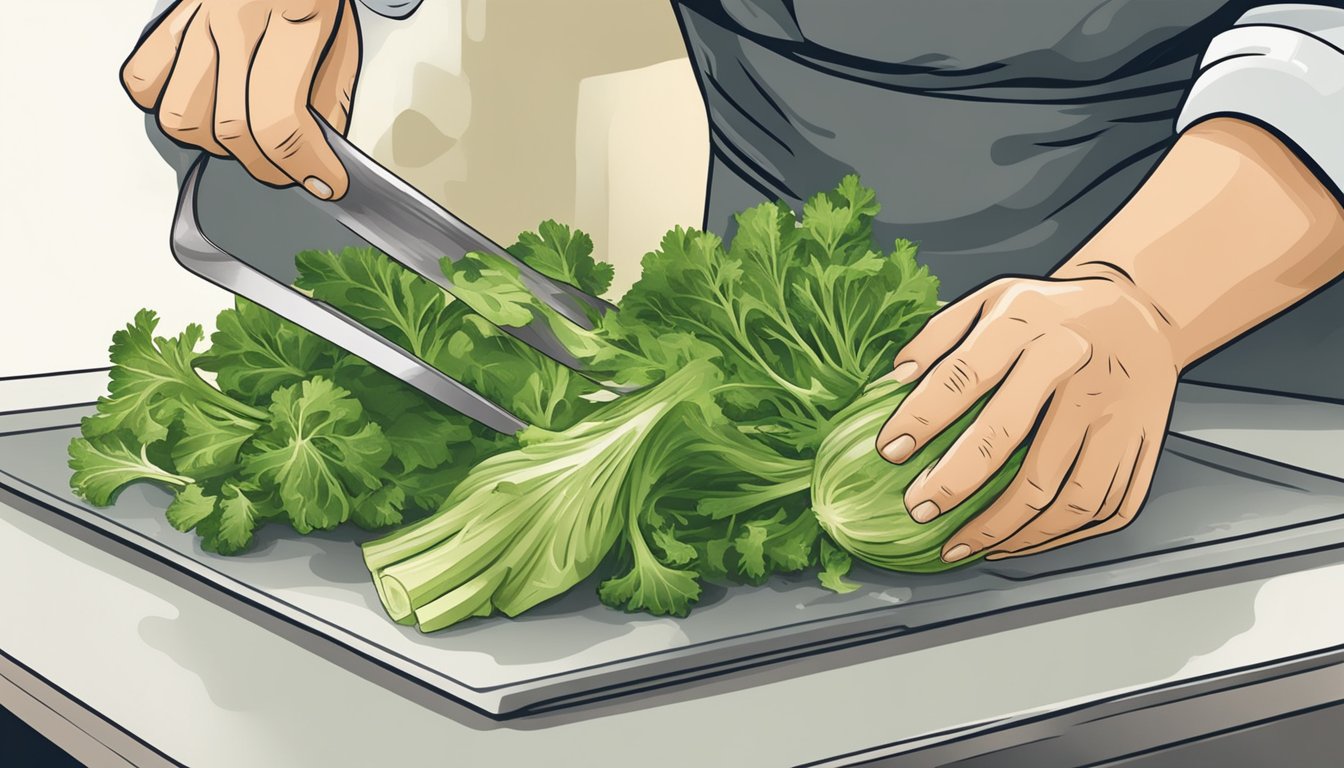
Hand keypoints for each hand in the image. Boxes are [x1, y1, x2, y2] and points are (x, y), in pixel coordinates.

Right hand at [120, 0, 360, 198]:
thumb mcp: (342, 47)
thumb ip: (328, 107)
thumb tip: (312, 164)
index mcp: (293, 15)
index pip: (280, 118)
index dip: (304, 166)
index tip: (326, 184)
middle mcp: (233, 15)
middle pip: (229, 127)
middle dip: (268, 167)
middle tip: (293, 170)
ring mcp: (192, 15)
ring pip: (180, 117)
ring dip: (218, 147)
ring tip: (248, 138)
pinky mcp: (166, 19)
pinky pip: (144, 82)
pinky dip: (169, 109)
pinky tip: (207, 109)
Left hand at [875, 273, 1179, 561]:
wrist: (1140, 313)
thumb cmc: (1053, 314)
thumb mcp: (993, 299)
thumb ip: (940, 334)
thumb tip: (892, 381)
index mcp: (1032, 323)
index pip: (967, 374)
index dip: (924, 415)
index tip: (890, 450)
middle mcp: (1079, 367)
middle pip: (1012, 438)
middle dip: (956, 482)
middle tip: (919, 509)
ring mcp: (1119, 410)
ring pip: (1063, 492)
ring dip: (1006, 529)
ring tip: (962, 544)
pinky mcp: (1144, 445)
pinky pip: (1104, 509)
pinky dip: (1057, 538)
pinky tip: (1017, 543)